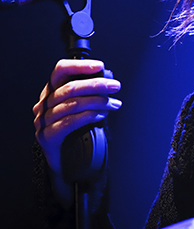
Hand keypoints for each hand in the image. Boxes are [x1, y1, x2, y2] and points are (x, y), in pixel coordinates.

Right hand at [33, 59, 121, 177]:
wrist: (63, 162)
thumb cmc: (74, 131)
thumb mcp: (79, 108)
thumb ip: (87, 94)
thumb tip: (108, 83)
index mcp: (51, 91)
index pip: (60, 70)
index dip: (80, 66)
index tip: (99, 66)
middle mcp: (44, 104)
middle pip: (70, 87)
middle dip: (96, 85)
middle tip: (115, 86)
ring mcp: (43, 120)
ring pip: (73, 104)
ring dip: (98, 102)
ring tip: (113, 103)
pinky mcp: (47, 136)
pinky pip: (69, 122)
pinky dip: (88, 116)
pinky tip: (101, 115)